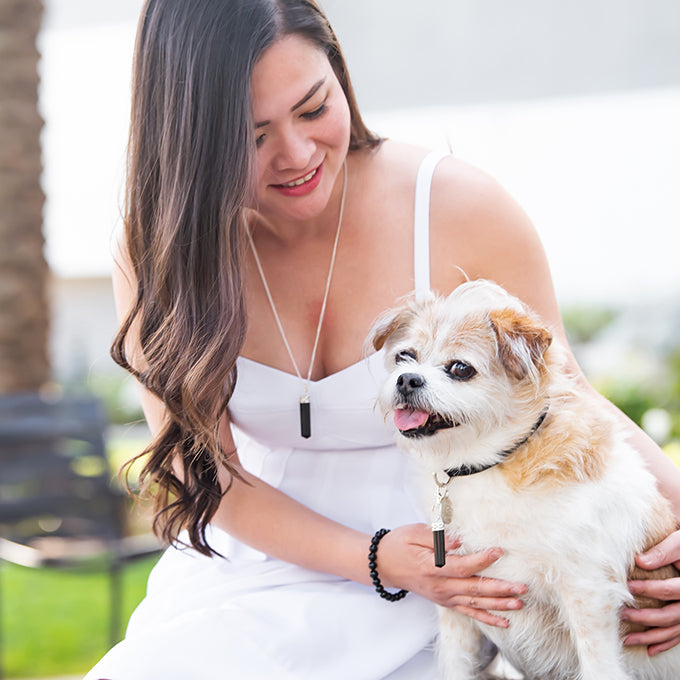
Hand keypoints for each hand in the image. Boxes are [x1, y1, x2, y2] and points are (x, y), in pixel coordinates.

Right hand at [376, 524, 526, 627]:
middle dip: (500, 588)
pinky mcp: (445, 601)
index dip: (482, 560)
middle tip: (522, 587)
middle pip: (474, 589)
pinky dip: (486, 617)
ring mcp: (443, 596)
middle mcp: (440, 586)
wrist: (383, 565)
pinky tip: (504, 621)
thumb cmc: (399, 544)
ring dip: (498, 605)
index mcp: (432, 568)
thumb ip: (438, 538)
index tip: (499, 551)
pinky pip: (468, 612)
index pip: (462, 566)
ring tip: (519, 603)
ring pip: (475, 603)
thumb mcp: (414, 533)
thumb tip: (460, 540)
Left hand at [622, 529, 679, 655]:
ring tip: (628, 639)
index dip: (650, 589)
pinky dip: (666, 643)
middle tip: (621, 614)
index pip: (671, 590)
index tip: (628, 587)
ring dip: (651, 637)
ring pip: (674, 629)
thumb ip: (664, 551)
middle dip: (645, 617)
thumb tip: (640, 561)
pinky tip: (651, 649)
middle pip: (671, 615)